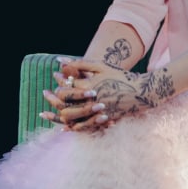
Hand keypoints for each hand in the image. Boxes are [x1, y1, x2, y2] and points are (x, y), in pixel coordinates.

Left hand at [41, 58, 174, 131]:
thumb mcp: (100, 66)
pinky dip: (72, 128)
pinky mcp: (103, 120)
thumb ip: (79, 63)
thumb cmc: (120, 75)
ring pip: (73, 119)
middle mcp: (93, 101)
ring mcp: (98, 112)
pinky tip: (63, 127)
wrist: (142, 92)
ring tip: (47, 113)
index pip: (67, 88)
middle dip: (52, 100)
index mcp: (91, 86)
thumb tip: (59, 61)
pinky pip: (84, 127)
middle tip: (45, 94)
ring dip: (57, 117)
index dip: (58, 83)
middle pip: (66, 105)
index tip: (55, 77)